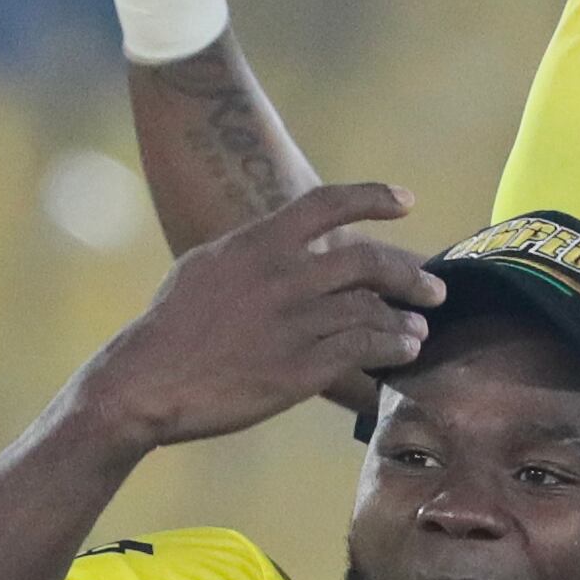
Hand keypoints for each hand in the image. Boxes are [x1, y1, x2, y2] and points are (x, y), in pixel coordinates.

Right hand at [68, 182, 442, 452]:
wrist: (148, 382)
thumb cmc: (168, 327)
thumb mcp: (202, 268)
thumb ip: (249, 251)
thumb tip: (277, 241)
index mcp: (259, 244)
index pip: (328, 204)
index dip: (373, 198)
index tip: (406, 202)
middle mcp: (284, 276)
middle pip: (368, 262)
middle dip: (410, 275)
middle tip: (432, 289)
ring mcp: (296, 322)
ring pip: (372, 311)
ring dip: (405, 320)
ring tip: (417, 329)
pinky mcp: (302, 368)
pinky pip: (364, 351)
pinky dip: (390, 349)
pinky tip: (401, 353)